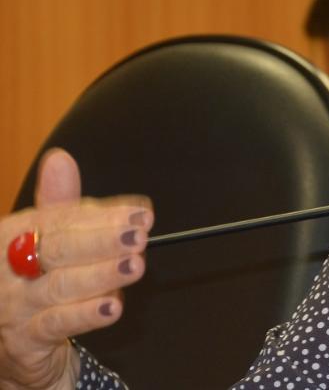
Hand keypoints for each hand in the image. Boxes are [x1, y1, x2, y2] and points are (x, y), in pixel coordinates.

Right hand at [0, 149, 152, 389]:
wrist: (14, 343)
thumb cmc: (35, 280)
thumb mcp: (46, 240)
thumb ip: (61, 206)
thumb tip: (60, 159)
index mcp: (9, 236)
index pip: (58, 220)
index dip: (101, 216)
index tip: (140, 214)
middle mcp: (5, 269)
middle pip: (57, 249)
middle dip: (102, 240)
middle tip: (139, 235)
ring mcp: (13, 306)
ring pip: (60, 286)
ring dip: (102, 274)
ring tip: (135, 265)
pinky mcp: (24, 340)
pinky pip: (57, 324)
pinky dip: (87, 314)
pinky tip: (114, 307)